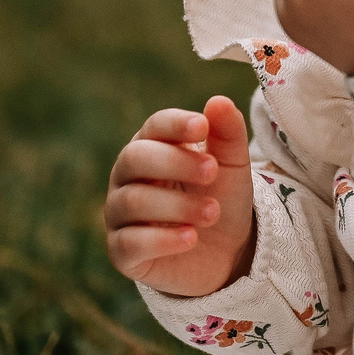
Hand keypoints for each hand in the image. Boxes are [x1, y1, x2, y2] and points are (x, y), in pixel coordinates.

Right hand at [107, 94, 256, 295]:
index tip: (202, 127)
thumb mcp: (233, 165)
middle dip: (175, 162)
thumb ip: (228, 133)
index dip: (175, 125)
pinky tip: (191, 238)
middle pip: (134, 158)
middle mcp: (127, 177)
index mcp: (152, 147)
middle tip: (212, 172)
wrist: (228, 251)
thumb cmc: (223, 197)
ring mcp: (120, 214)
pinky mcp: (122, 253)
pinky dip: (163, 240)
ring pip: (133, 201)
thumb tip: (218, 101)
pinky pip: (130, 242)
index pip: (153, 127)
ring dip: (178, 205)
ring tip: (213, 212)